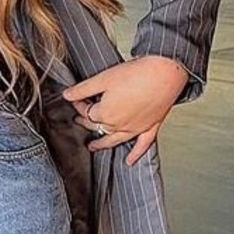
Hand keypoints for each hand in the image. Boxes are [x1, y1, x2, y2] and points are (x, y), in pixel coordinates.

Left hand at [61, 56, 189, 166]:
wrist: (166, 72)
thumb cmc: (137, 73)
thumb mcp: (103, 78)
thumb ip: (83, 89)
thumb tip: (67, 95)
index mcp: (106, 113)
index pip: (87, 113)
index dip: (80, 105)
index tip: (77, 98)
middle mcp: (119, 125)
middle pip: (98, 127)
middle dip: (87, 122)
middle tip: (80, 119)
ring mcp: (136, 128)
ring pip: (115, 140)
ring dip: (103, 144)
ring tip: (93, 146)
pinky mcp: (151, 127)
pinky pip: (142, 145)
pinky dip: (135, 154)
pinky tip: (130, 161)